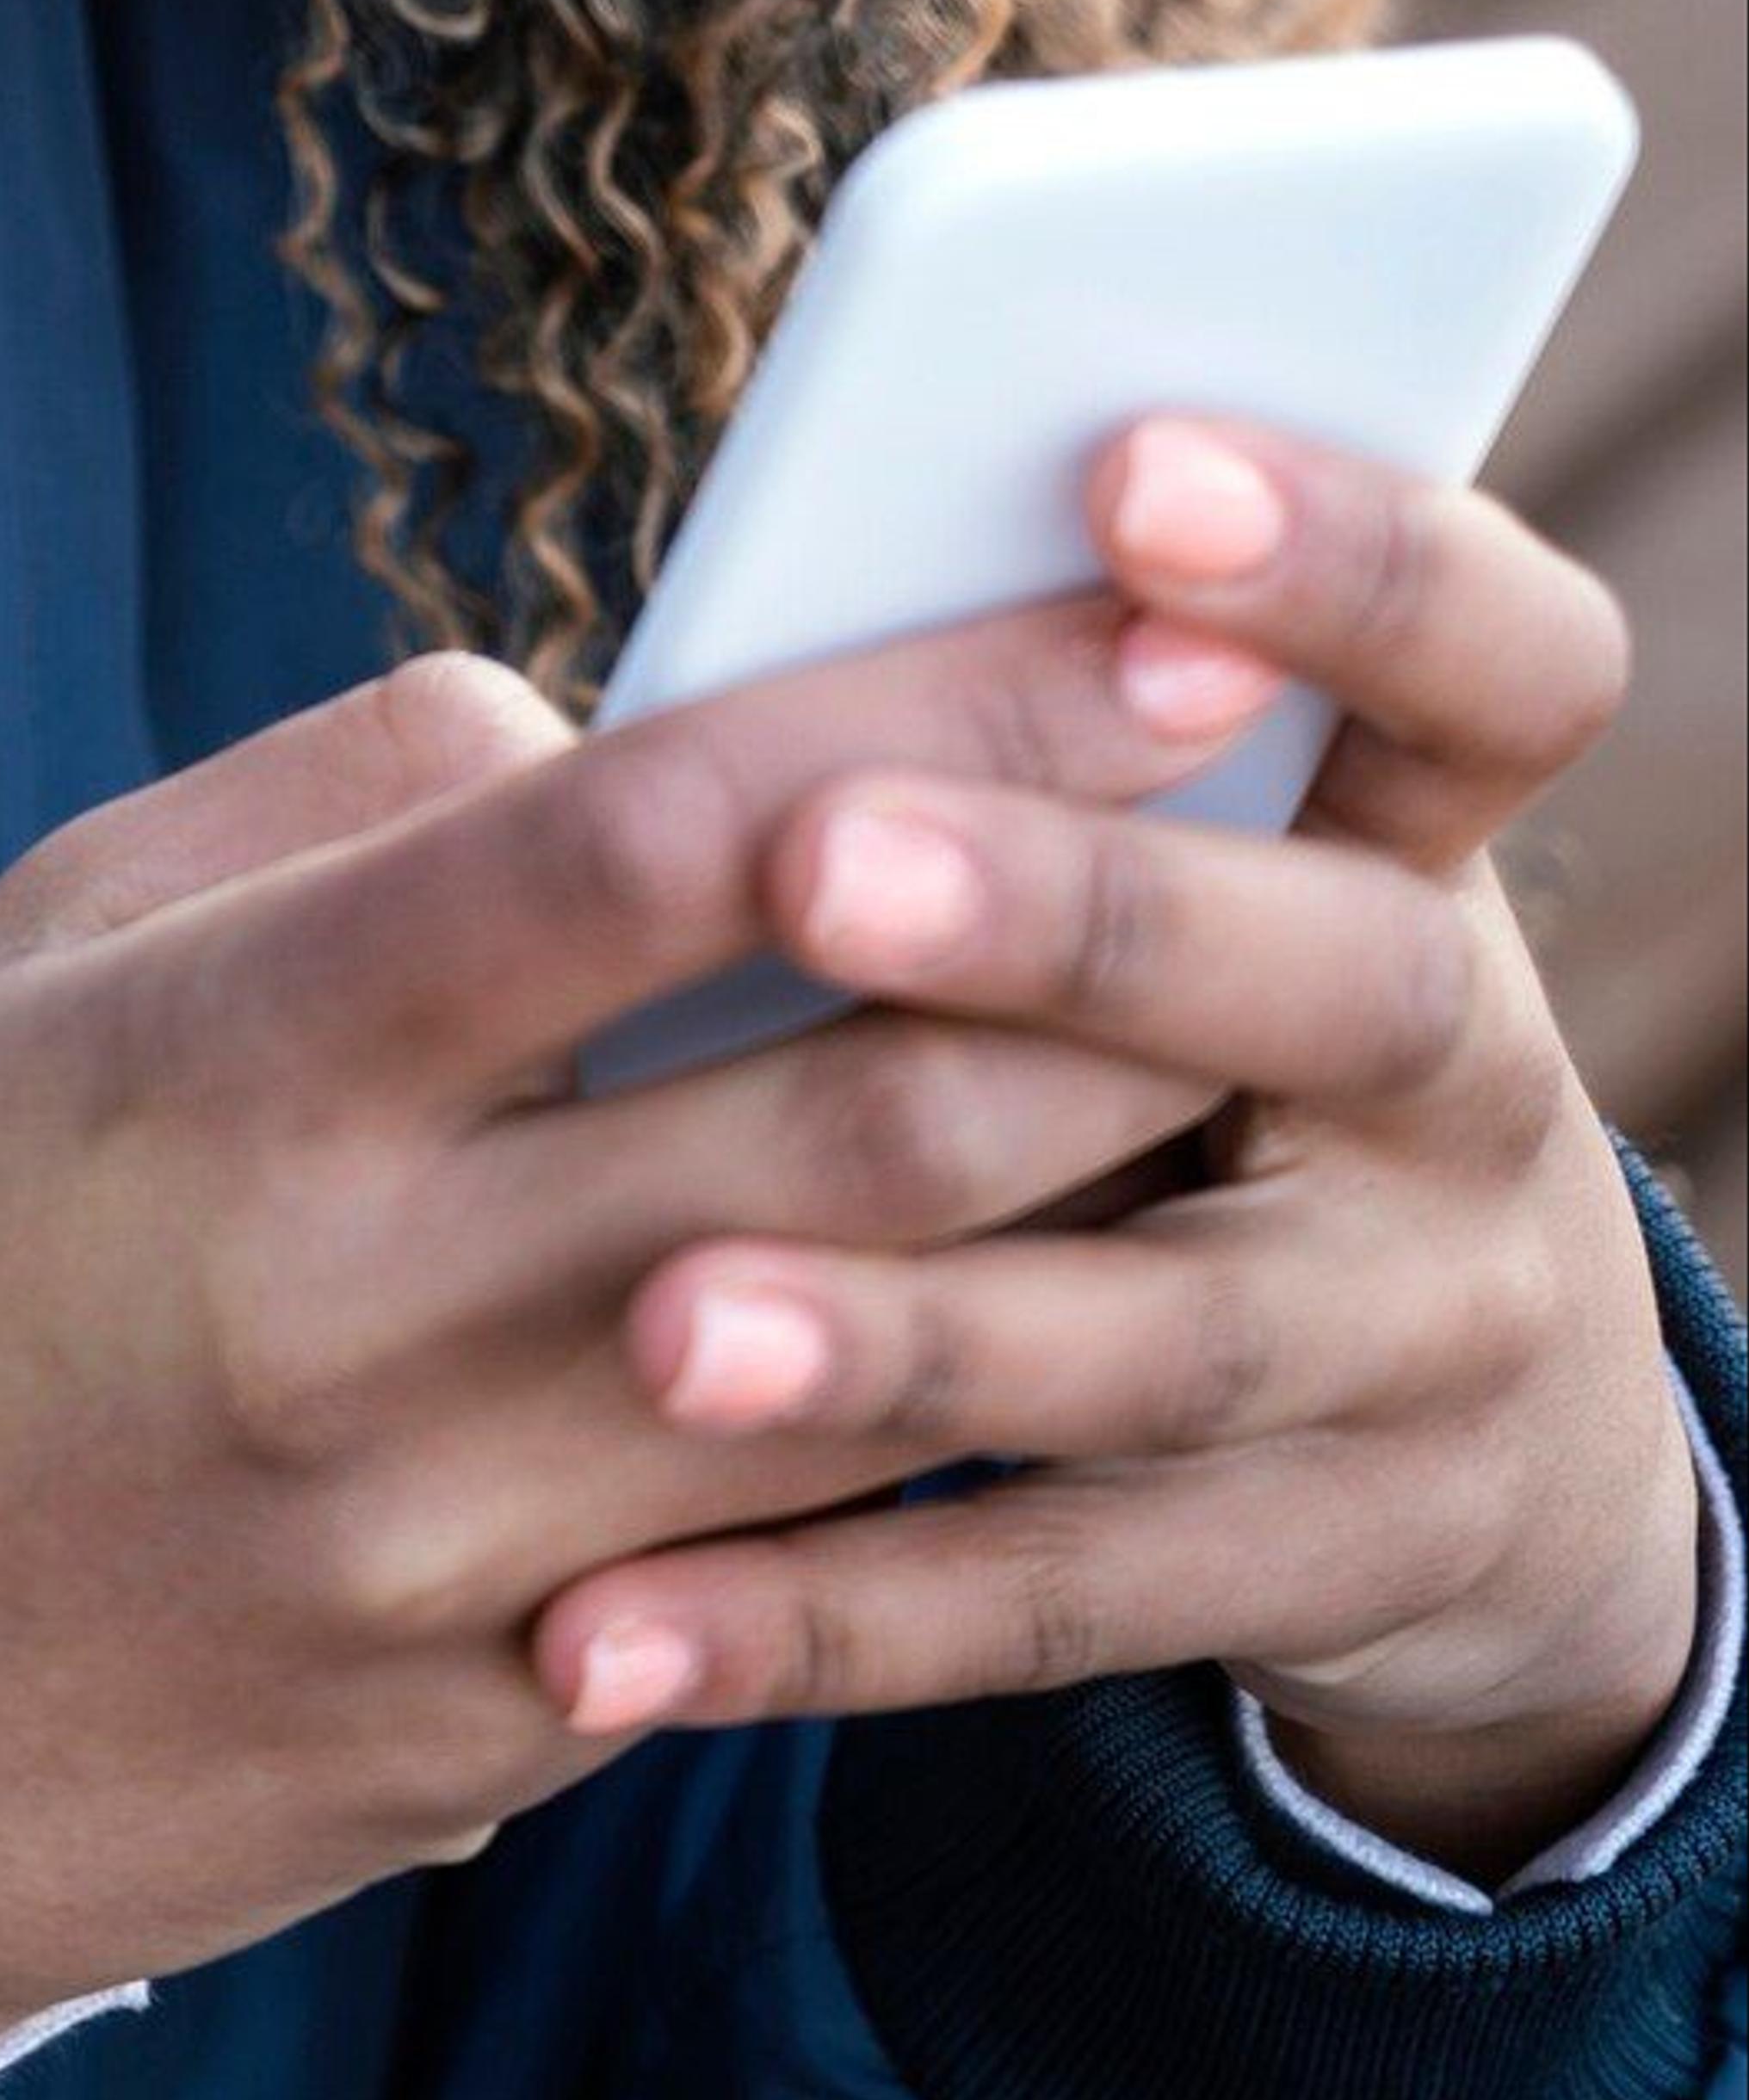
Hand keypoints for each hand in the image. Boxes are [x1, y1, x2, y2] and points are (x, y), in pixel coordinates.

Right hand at [0, 569, 1265, 2099]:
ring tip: (1229, 1016)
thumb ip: (347, 804)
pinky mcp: (513, 1730)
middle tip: (1286, 792)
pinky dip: (953, 1408)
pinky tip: (1058, 1288)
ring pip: (893, 1345)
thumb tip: (622, 719)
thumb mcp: (45, 946)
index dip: (931, 716)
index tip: (1144, 625)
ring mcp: (456, 1549)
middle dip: (1111, 940)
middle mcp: (369, 1305)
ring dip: (1093, 1173)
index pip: (653, 841)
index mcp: (245, 1059)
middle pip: (848, 1103)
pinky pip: (807, 1558)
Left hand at [530, 417, 1704, 1883]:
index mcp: (1433, 845)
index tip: (1123, 464)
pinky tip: (603, 1635)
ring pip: (1161, 1336)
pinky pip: (1049, 1605)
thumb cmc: (1207, 1031)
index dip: (1349, 555)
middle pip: (1333, 979)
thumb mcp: (1222, 869)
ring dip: (898, 1325)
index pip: (1496, 662)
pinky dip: (815, 1617)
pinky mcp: (1311, 1578)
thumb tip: (756, 606)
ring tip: (658, 1317)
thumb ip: (1044, 747)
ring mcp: (1421, 1354)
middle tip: (822, 857)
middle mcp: (1469, 1088)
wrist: (1470, 1440)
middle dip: (1072, 914)